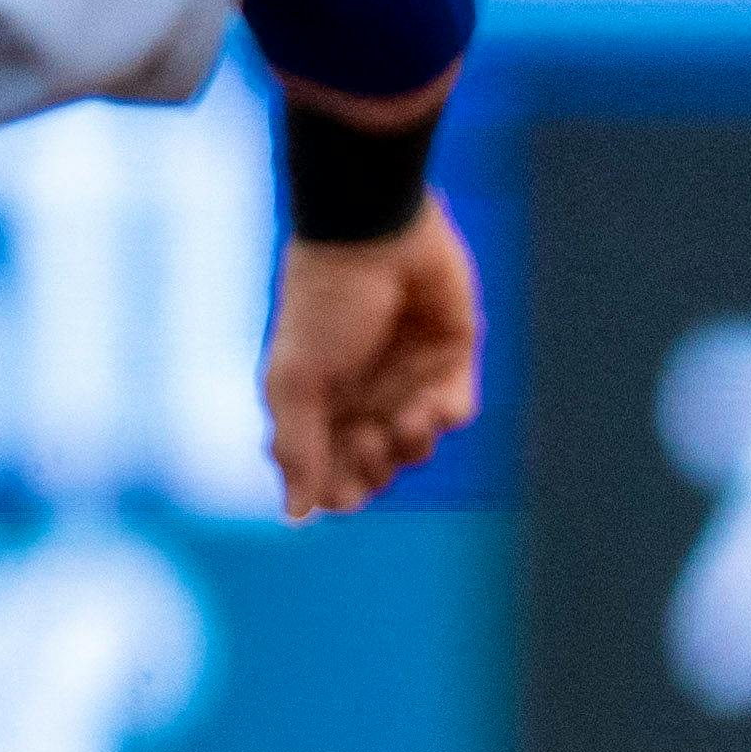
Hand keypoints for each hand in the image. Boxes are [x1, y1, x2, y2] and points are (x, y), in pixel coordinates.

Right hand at [263, 199, 481, 519]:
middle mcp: (361, 397)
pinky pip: (455, 409)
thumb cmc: (322, 306)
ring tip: (405, 420)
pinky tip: (431, 403)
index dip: (338, 488)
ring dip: (413, 443)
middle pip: (374, 467)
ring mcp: (406, 378)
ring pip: (417, 445)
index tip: (341, 486)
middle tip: (370, 439)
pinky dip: (445, 416)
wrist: (373, 234)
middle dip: (374, 467)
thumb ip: (295, 449)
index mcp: (317, 405)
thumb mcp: (295, 382)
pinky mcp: (450, 357)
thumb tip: (295, 517)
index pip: (329, 473)